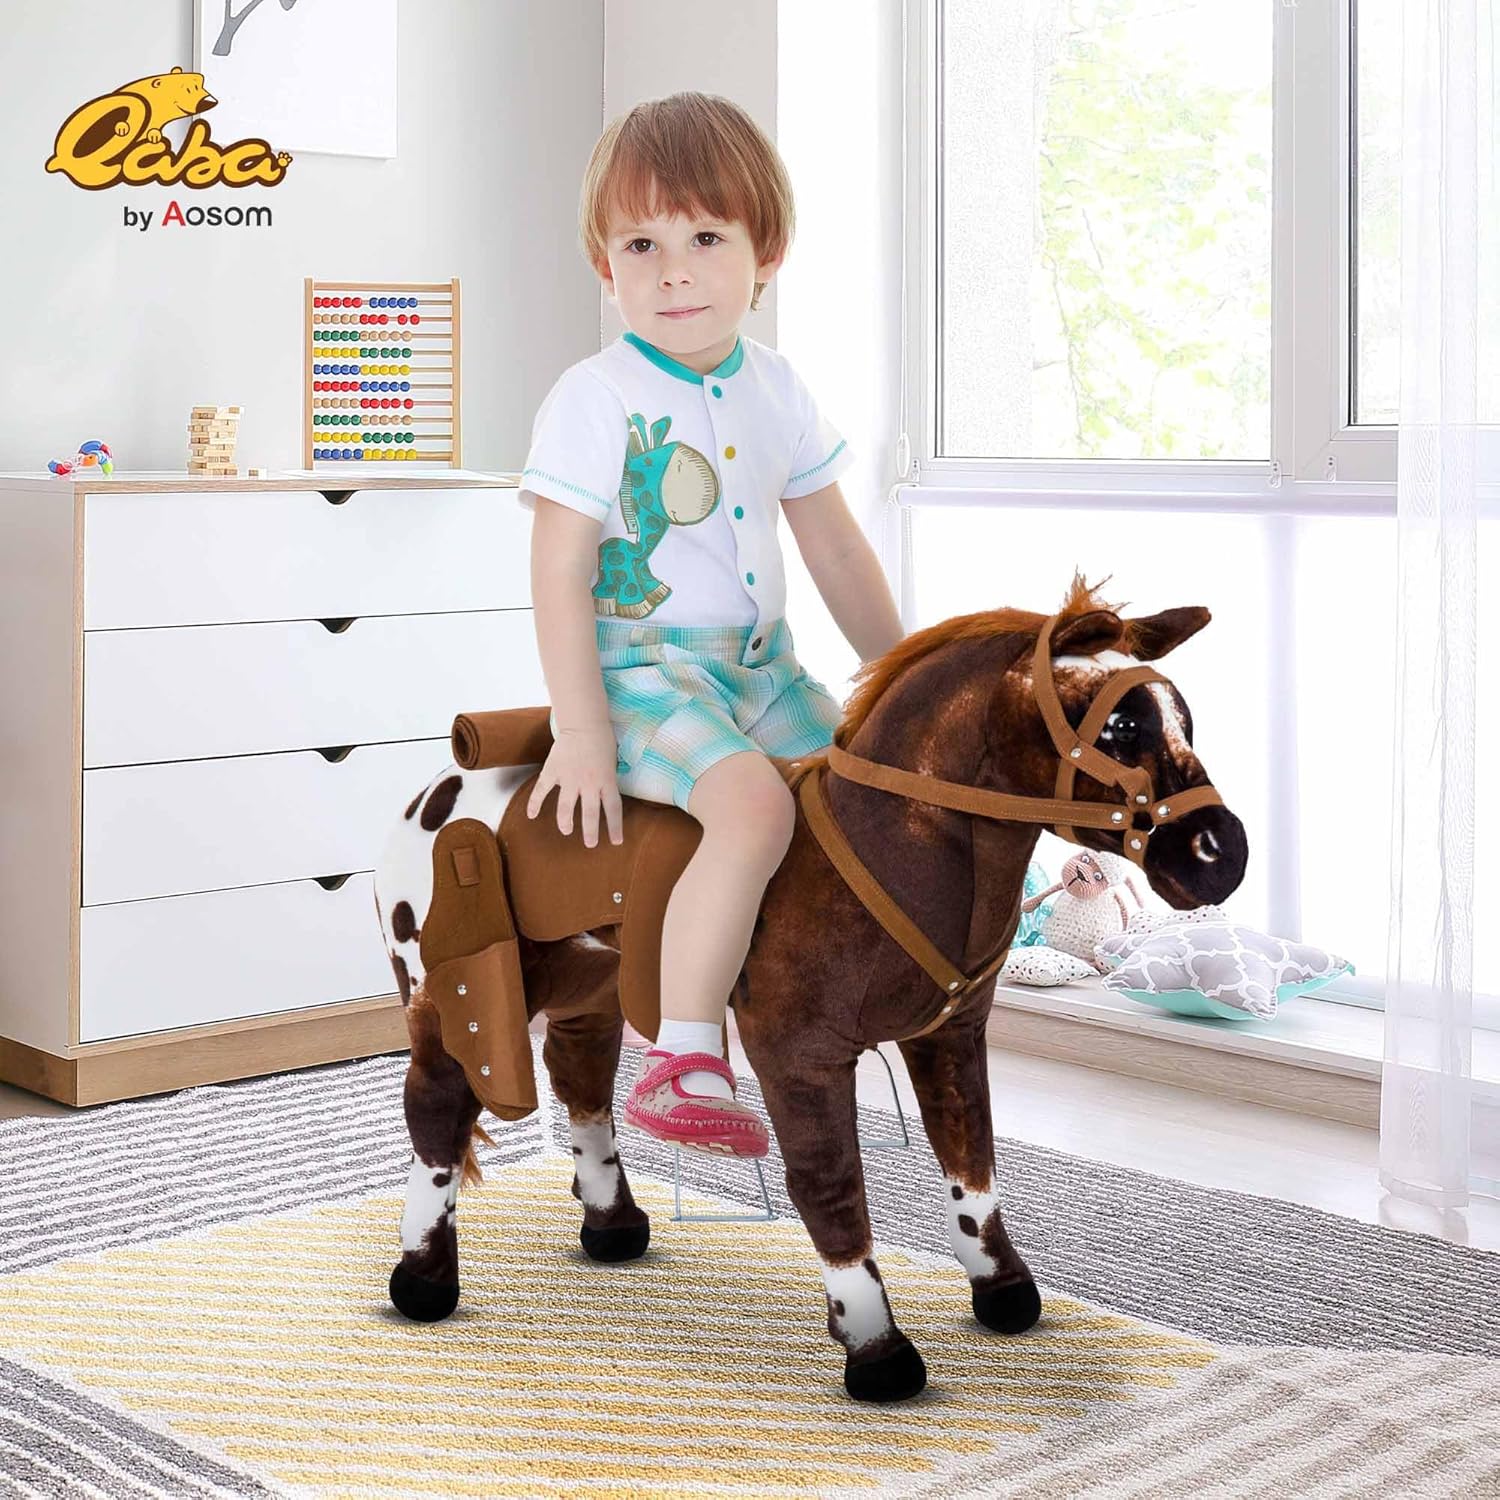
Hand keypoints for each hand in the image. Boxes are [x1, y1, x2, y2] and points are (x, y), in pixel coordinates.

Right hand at [527, 725, 624, 847]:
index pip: (613, 809)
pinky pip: (542, 790)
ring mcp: (569, 778)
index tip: (616, 842)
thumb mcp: (612, 763)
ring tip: (567, 831)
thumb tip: (607, 797)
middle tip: (590, 844)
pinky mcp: (553, 771)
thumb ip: (608, 781)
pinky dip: (535, 803)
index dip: (615, 827)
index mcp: (606, 780)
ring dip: (566, 822)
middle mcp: (589, 783)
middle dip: (591, 831)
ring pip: (566, 807)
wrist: (584, 722)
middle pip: (590, 813)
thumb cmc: (602, 740)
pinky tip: (530, 815)